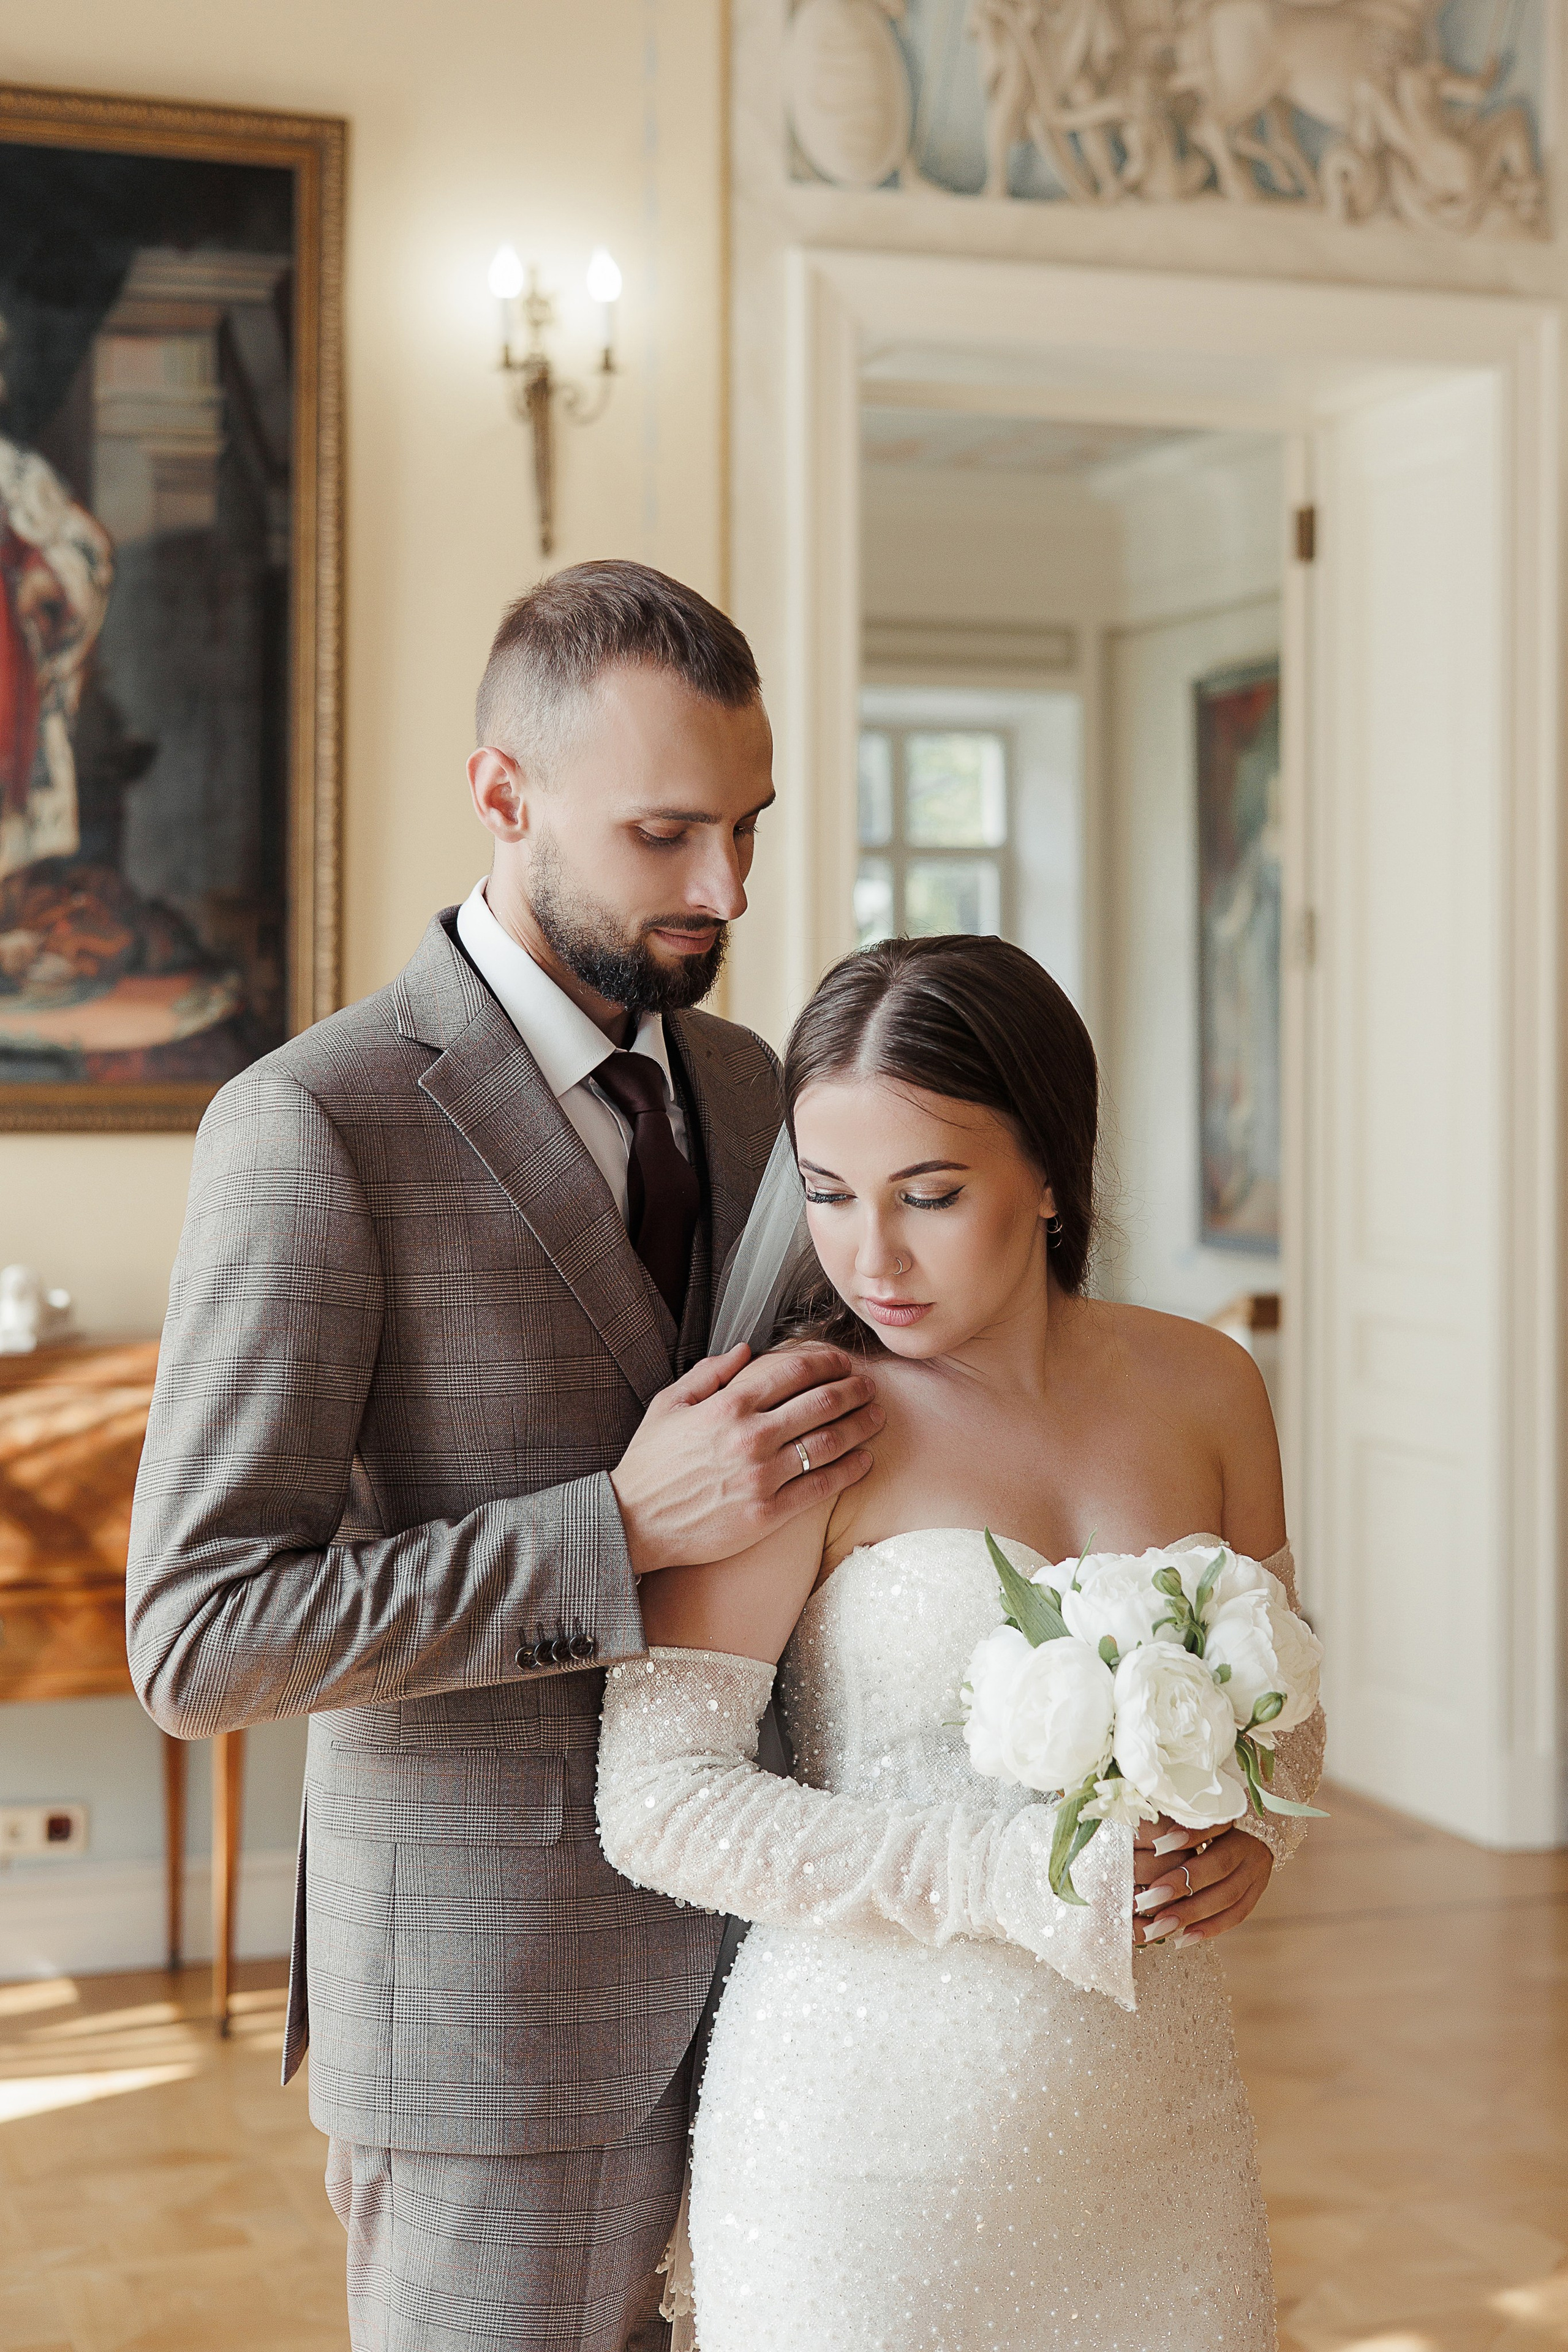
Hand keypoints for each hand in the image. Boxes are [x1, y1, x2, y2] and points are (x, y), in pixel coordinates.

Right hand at [610, 1342, 881, 1575]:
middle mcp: (750, 1436)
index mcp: (727, 1404)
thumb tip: (746, 1350)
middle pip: (822, 1402)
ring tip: (878, 1417)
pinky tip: (864, 1460)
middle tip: (870, 1386)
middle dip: (854, 1389)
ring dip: (861, 1425)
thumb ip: (709, 1372)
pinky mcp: (767, 1514)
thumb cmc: (650, 1464)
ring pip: (829, 1442)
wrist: (632, 1523)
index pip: (795, 1369)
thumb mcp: (668, 1405)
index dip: (828, 1361)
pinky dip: (849, 1470)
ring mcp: (761, 1476)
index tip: (843, 1361)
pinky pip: (820, 1487)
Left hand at [1131, 1822, 1272, 1945]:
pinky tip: (1184, 1938)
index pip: (1213, 1829)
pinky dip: (1210, 1928)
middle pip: (1218, 1868)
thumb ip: (1185, 1820)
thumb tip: (1155, 1834)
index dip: (1187, 1838)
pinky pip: (1236, 1915)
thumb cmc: (1216, 1816)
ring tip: (1160, 1925)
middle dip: (1181, 1885)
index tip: (1156, 1848)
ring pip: (1227, 1898)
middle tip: (1147, 1899)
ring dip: (1192, 1914)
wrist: (1261, 1827)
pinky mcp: (1256, 1893)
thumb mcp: (1205, 1812)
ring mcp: (1257, 1874)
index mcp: (1239, 1821)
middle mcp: (1250, 1848)